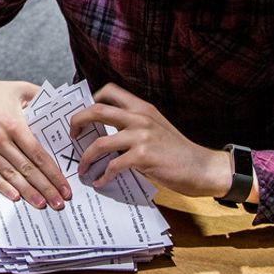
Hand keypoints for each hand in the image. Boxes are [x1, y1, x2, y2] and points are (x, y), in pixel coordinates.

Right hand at [0, 68, 70, 208]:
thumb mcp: (19, 88)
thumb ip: (40, 97)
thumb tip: (60, 106)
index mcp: (14, 124)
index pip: (38, 154)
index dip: (53, 173)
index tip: (65, 187)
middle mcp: (0, 139)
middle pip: (27, 169)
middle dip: (46, 188)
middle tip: (59, 203)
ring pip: (11, 175)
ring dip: (27, 192)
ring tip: (42, 204)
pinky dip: (3, 187)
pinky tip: (15, 197)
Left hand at [71, 84, 229, 197]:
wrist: (201, 167)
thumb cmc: (177, 151)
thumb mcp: (156, 128)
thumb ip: (134, 125)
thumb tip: (107, 135)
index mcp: (142, 108)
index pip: (109, 91)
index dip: (90, 100)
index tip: (84, 116)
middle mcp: (140, 117)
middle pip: (97, 110)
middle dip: (77, 122)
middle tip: (72, 135)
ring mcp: (141, 136)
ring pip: (100, 142)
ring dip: (86, 158)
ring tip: (82, 168)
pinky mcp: (143, 157)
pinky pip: (113, 166)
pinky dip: (103, 176)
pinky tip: (101, 182)